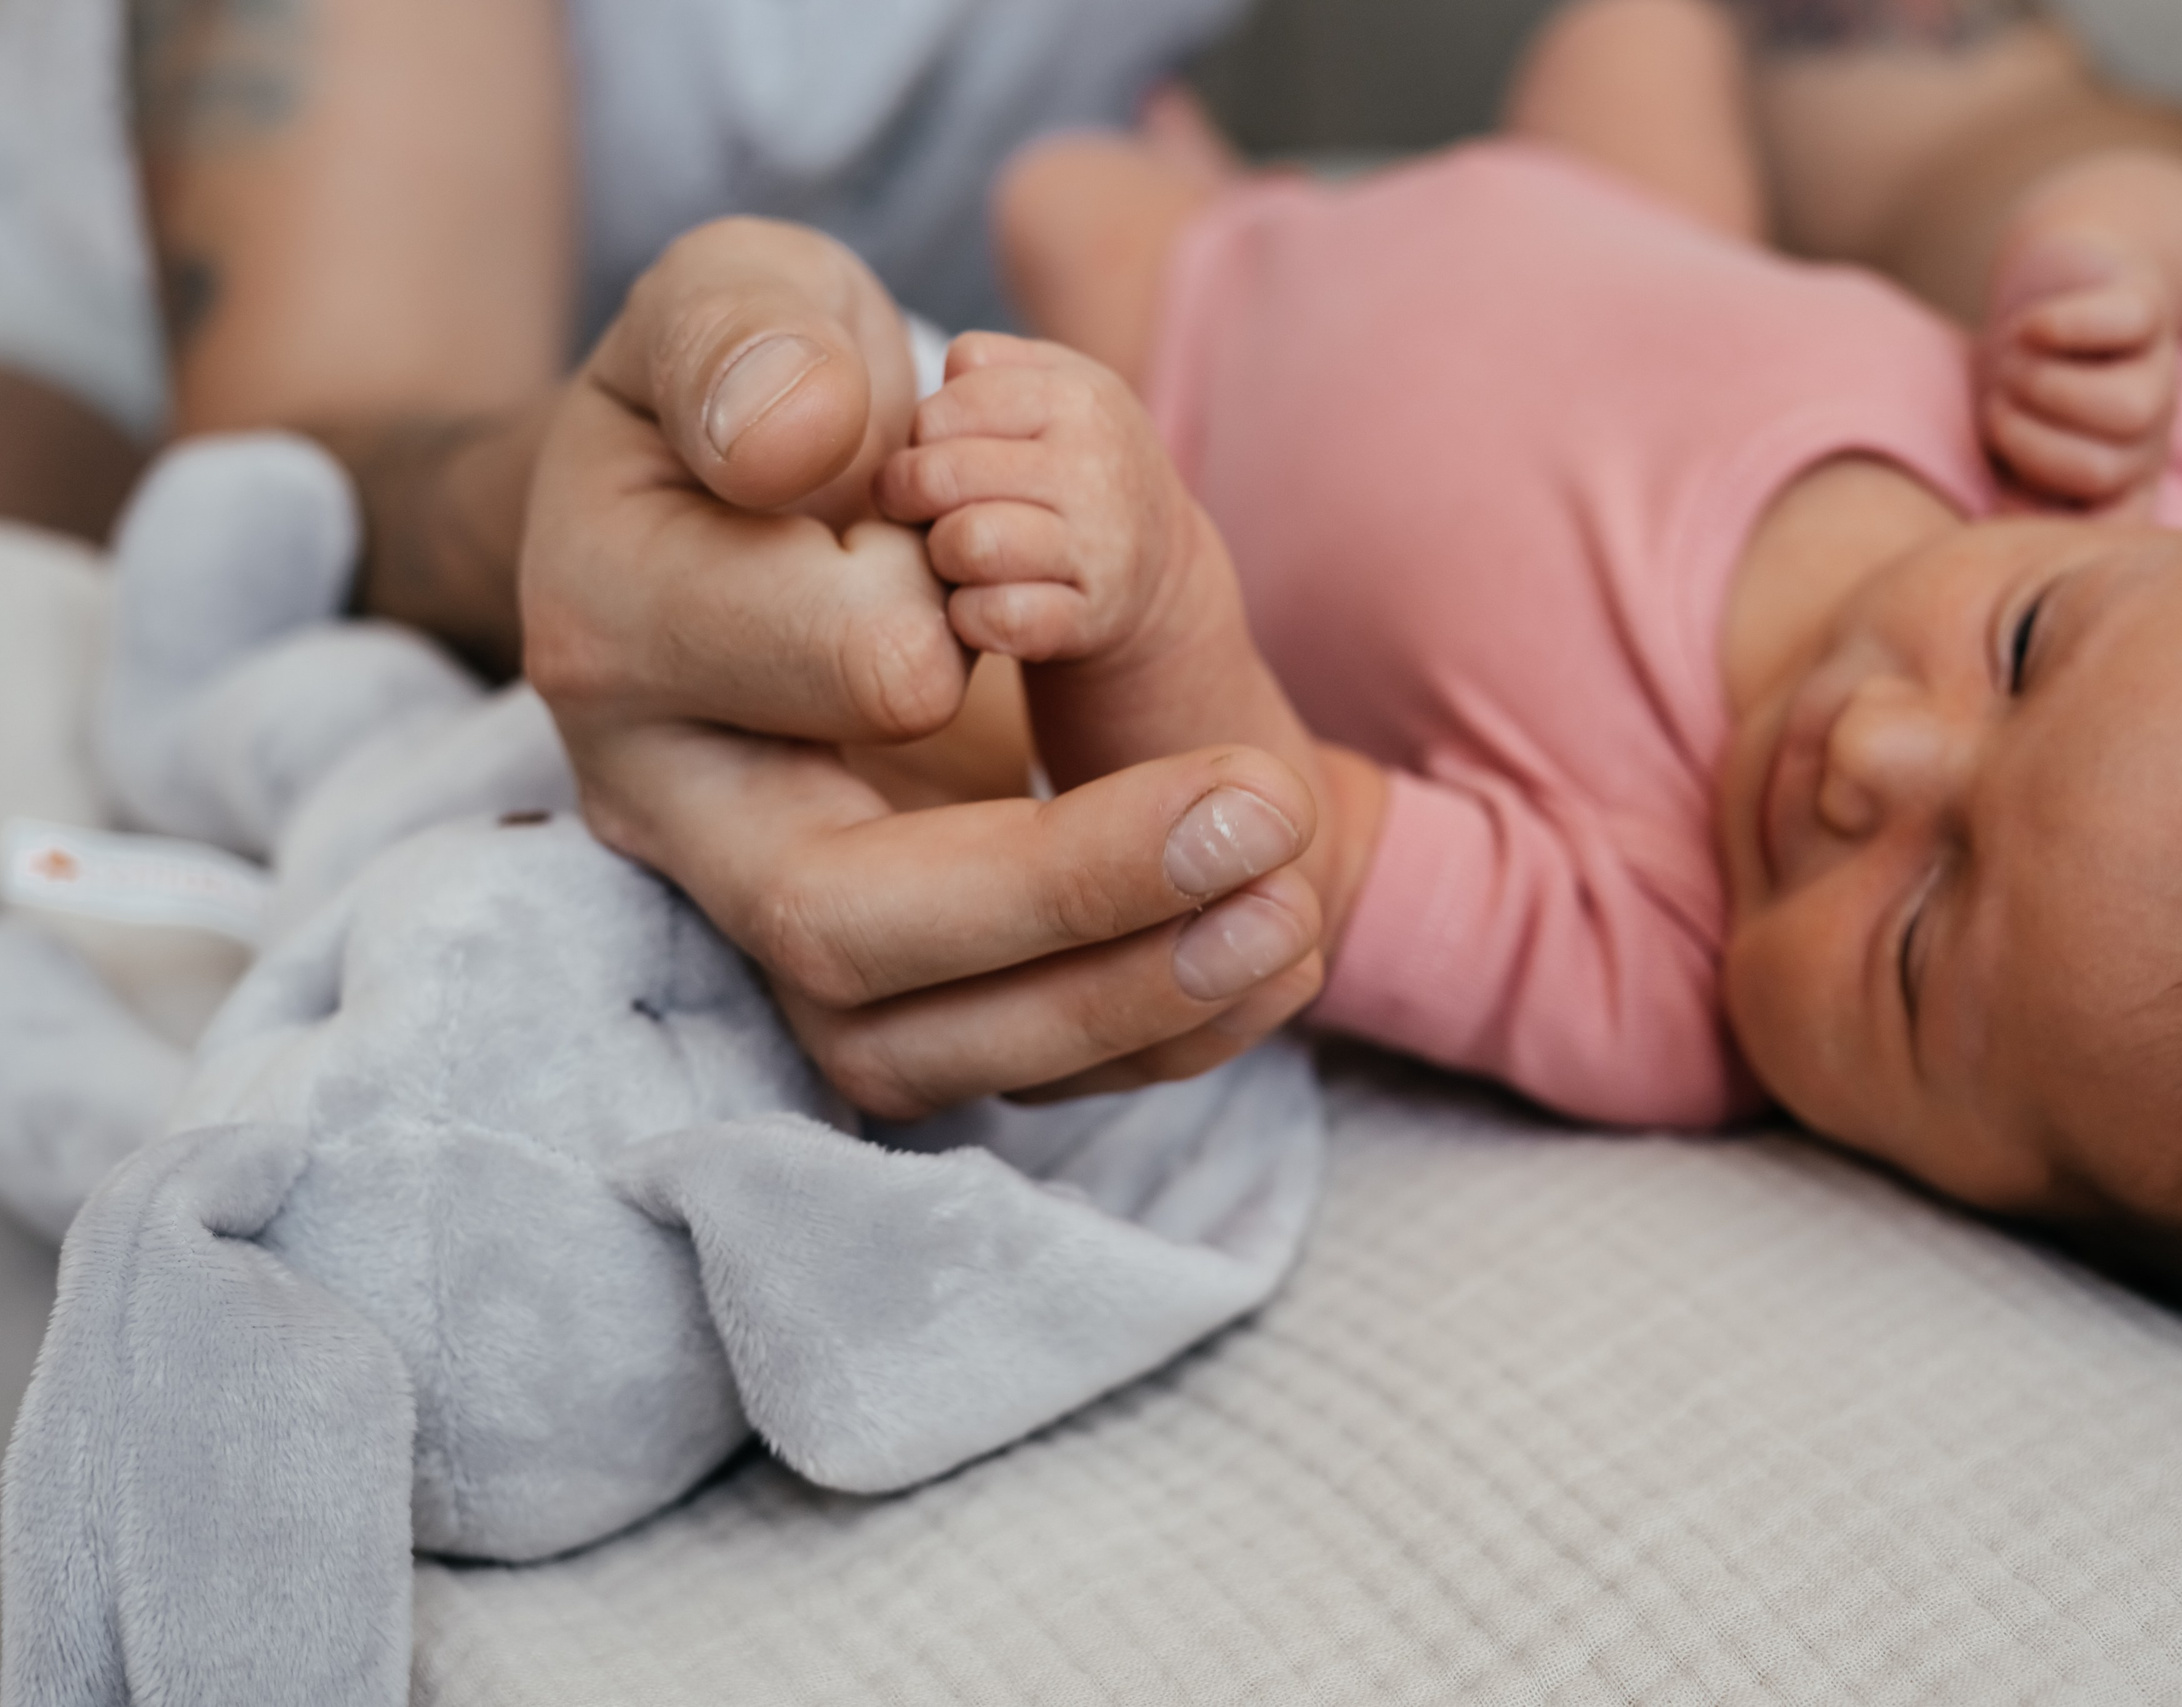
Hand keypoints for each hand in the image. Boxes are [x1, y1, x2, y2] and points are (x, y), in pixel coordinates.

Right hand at [521, 217, 1325, 1115]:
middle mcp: (676, 811)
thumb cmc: (762, 399)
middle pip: (834, 925)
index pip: (802, 673)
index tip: (1005, 581)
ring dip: (1115, 998)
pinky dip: (1144, 1035)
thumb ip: (752, 338)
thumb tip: (803, 442)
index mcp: (625, 630)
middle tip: (1255, 815)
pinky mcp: (869, 978)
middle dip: (1063, 890)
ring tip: (1288, 905)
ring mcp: (765, 914)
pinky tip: (1276, 952)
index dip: (924, 633)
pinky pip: (988, 1069)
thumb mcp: (741, 306)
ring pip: (909, 1042)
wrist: (740, 520)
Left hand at [877, 332, 1203, 665]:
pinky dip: (969, 616)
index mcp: (1079, 398)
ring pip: (968, 544)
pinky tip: (979, 601)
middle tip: (917, 507)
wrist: (1165, 566)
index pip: (949, 407)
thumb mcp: (1061, 389)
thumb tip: (936, 384)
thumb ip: (991, 368)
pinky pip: (995, 617)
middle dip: (909, 495)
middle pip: (943, 474)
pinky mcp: (1087, 618)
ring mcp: (1097, 549)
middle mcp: (1093, 470)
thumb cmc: (1083, 467)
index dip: (923, 434)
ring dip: (941, 554)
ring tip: (954, 551)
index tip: (936, 454)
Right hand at [1979, 226, 2178, 516]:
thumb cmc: (2023, 379)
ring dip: (2042, 385)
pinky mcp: (2149, 306)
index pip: (2109, 532)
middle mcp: (2149, 436)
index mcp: (2119, 483)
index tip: (1999, 487)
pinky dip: (2065, 326)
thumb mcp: (2006, 448)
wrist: (2059, 278)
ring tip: (2011, 364)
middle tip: (1996, 406)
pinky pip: (2124, 324)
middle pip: (2102, 472)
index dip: (2043, 522)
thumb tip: (2002, 523)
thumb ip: (2012, 493)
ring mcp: (2160, 370)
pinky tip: (2034, 327)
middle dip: (2024, 440)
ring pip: (2128, 408)